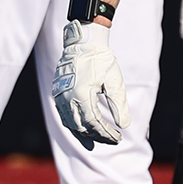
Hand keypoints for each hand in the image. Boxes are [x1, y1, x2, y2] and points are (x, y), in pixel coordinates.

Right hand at [52, 21, 129, 149]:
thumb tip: (124, 125)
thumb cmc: (101, 60)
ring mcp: (60, 97)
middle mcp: (68, 99)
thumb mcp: (114, 81)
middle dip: (97, 136)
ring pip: (71, 124)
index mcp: (82, 96)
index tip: (118, 138)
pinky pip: (64, 116)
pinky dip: (74, 125)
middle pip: (82, 127)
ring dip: (84, 134)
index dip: (106, 134)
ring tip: (98, 140)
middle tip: (112, 140)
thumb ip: (119, 104)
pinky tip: (83, 129)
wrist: (83, 43)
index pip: (94, 124)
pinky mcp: (58, 94)